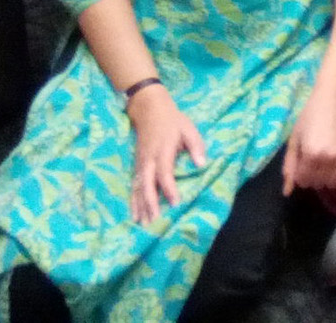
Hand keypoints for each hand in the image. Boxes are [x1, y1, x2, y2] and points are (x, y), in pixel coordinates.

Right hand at [128, 84, 206, 223]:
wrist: (149, 109)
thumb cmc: (172, 121)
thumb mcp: (188, 128)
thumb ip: (196, 146)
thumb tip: (202, 164)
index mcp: (163, 151)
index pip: (165, 173)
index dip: (169, 188)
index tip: (176, 203)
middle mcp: (148, 160)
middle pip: (147, 184)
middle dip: (151, 204)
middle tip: (155, 222)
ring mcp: (140, 164)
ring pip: (138, 188)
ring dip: (141, 207)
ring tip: (144, 226)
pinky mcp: (136, 166)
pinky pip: (133, 186)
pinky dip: (133, 202)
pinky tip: (135, 216)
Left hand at [282, 83, 335, 193]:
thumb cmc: (311, 113)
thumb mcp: (295, 137)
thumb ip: (289, 165)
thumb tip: (286, 192)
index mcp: (309, 154)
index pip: (302, 181)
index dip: (300, 173)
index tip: (302, 161)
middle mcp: (327, 159)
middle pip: (316, 183)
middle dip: (311, 175)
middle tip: (312, 158)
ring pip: (331, 183)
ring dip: (325, 176)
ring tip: (324, 159)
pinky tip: (334, 158)